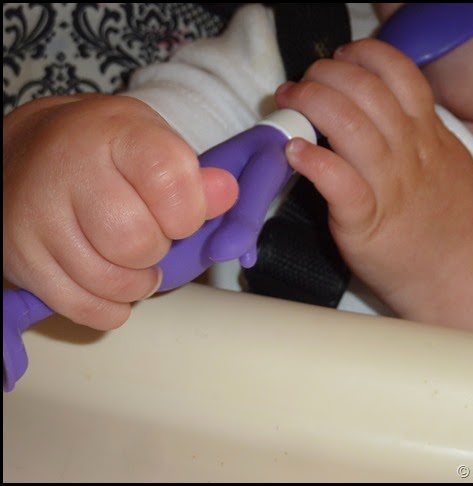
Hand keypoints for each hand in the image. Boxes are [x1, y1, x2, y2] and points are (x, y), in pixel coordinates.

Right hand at [3, 94, 237, 328]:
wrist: (31, 152)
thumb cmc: (104, 151)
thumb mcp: (154, 143)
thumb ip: (194, 175)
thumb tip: (226, 194)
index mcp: (115, 134)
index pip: (169, 182)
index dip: (189, 211)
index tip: (182, 213)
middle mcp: (69, 170)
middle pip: (137, 241)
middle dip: (158, 249)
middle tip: (152, 236)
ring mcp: (37, 217)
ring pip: (110, 281)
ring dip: (137, 283)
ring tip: (133, 259)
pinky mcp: (21, 258)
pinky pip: (82, 307)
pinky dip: (109, 305)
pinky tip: (111, 282)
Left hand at [274, 38, 472, 319]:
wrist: (459, 277)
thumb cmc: (452, 223)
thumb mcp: (451, 163)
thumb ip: (424, 133)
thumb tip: (391, 108)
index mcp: (430, 135)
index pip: (401, 75)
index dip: (366, 56)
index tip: (343, 56)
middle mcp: (410, 153)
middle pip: (367, 92)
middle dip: (327, 73)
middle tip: (304, 79)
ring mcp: (389, 186)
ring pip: (350, 126)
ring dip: (311, 103)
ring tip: (289, 101)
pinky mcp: (366, 221)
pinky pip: (339, 183)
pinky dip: (314, 161)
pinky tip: (295, 151)